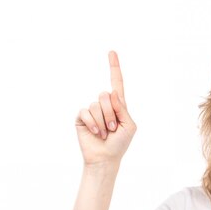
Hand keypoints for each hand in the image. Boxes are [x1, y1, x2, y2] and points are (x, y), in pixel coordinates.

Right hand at [74, 51, 136, 166]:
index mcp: (118, 105)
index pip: (116, 83)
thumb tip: (112, 93)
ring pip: (96, 105)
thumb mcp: (129, 125)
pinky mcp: (81, 117)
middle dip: (111, 113)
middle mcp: (104, 105)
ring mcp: (92, 110)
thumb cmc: (120, 143)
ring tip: (104, 133)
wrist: (105, 158)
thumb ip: (123, 108)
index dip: (114, 68)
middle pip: (106, 95)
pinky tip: (95, 133)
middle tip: (113, 128)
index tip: (112, 52)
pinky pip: (86, 112)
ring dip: (103, 121)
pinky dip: (93, 124)